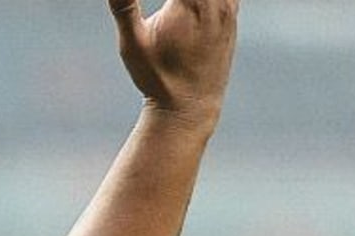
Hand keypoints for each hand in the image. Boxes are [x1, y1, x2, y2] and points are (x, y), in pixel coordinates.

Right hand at [109, 0, 237, 126]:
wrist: (190, 106)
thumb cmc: (157, 78)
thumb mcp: (132, 44)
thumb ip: (123, 7)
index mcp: (190, 3)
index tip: (164, 3)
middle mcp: (215, 1)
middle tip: (169, 4)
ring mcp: (229, 6)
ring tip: (176, 5)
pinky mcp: (232, 13)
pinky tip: (188, 5)